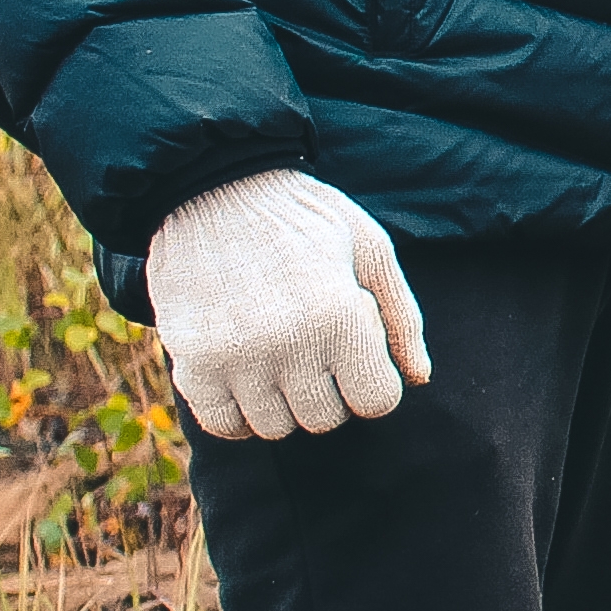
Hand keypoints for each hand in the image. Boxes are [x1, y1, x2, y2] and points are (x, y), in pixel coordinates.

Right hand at [146, 170, 431, 439]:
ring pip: (274, 427)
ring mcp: (235, 357)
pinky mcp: (191, 361)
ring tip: (274, 354)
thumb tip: (419, 378)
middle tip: (311, 347)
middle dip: (327, 390)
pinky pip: (222, 424)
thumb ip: (402, 318)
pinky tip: (242, 374)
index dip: (371, 379)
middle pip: (324, 419)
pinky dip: (235, 411)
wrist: (212, 184)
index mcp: (340, 315)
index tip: (353, 352)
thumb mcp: (370, 248)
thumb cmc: (304, 216)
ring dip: (280, 401)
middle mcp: (288, 343)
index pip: (376, 401)